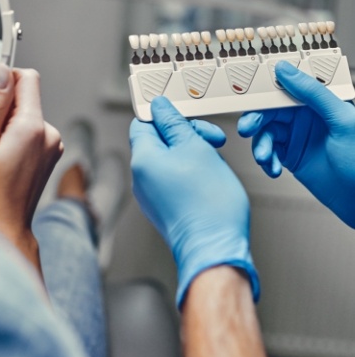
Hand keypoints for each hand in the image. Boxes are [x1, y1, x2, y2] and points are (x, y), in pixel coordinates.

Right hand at [0, 63, 62, 268]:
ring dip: (9, 125)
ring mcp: (53, 145)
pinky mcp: (50, 154)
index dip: (6, 81)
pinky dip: (17, 137)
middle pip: (26, 97)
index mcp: (34, 127)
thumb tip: (2, 72)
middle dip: (4, 109)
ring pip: (28, 115)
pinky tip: (7, 159)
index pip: (28, 78)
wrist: (3, 226)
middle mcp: (50, 134)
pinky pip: (32, 131)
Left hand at [129, 96, 258, 308]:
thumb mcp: (195, 148)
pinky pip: (174, 179)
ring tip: (215, 165)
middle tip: (213, 140)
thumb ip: (174, 123)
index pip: (142, 123)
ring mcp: (151, 195)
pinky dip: (192, 173)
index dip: (164, 115)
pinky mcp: (164, 207)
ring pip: (171, 159)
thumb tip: (159, 107)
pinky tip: (210, 180)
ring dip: (194, 154)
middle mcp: (141, 178)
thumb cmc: (208, 204)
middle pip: (159, 140)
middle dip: (187, 135)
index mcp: (142, 160)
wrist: (215, 249)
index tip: (184, 114)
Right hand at [238, 60, 354, 226]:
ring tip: (265, 158)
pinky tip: (272, 168)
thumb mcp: (342, 120)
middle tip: (247, 129)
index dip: (264, 90)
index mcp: (320, 101)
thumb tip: (286, 70)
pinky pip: (269, 151)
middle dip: (255, 120)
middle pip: (269, 110)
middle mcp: (306, 116)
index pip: (286, 88)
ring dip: (260, 145)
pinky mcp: (291, 155)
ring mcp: (297, 136)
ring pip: (265, 132)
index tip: (247, 96)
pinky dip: (266, 160)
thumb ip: (313, 93)